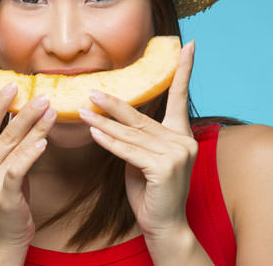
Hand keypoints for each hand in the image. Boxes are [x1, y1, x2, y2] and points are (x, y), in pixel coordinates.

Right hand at [0, 83, 56, 251]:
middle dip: (24, 112)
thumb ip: (6, 142)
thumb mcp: (1, 166)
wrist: (2, 238)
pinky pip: (17, 170)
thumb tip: (19, 109)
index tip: (13, 85)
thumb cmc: (5, 196)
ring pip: (14, 148)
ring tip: (51, 110)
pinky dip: (30, 155)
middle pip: (3, 134)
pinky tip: (43, 142)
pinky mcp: (1, 196)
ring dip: (36, 127)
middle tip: (42, 95)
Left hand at [77, 40, 197, 238]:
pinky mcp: (164, 168)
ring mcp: (176, 154)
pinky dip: (109, 142)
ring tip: (82, 110)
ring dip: (103, 123)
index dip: (184, 70)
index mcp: (181, 135)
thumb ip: (137, 140)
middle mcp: (183, 140)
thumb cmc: (152, 193)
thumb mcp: (144, 160)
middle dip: (114, 104)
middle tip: (91, 90)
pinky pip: (128, 151)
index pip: (181, 97)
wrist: (164, 226)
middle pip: (141, 118)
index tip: (189, 45)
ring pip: (131, 134)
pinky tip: (93, 132)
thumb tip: (113, 123)